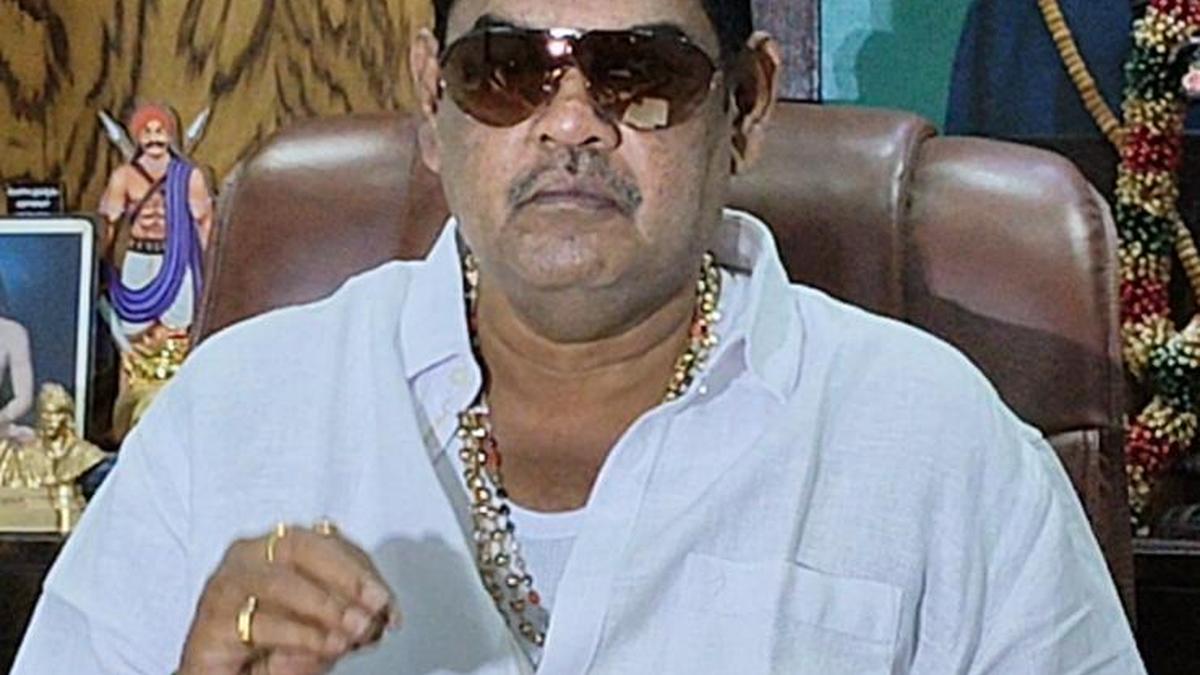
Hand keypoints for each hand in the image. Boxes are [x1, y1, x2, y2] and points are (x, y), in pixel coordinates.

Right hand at [177, 522, 397, 674]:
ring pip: (279, 583)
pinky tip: (324, 648)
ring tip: (351, 634)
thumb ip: (352, 614)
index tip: (386, 601)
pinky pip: (259, 623)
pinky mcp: (210, 624)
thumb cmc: (274, 645)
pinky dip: (298, 636)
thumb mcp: (325, 626)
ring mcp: (225, 586)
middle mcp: (248, 557)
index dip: (360, 569)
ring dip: (324, 608)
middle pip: (300, 548)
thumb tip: (380, 616)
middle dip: (343, 578)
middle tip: (371, 611)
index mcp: (278, 545)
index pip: (326, 540)